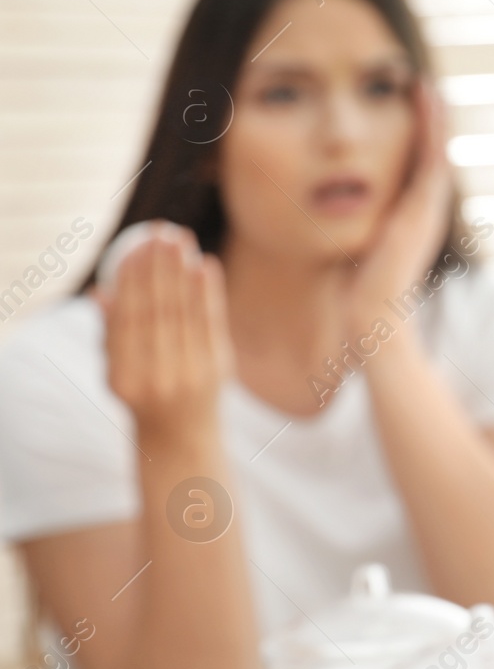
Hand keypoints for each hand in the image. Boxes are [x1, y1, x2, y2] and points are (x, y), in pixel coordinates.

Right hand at [99, 223, 233, 438]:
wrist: (181, 436)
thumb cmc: (142, 395)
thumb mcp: (115, 371)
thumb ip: (110, 334)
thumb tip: (99, 291)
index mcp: (124, 377)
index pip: (127, 320)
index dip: (130, 282)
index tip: (132, 250)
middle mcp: (158, 376)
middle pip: (158, 310)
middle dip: (158, 267)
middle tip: (159, 232)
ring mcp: (191, 373)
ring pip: (185, 312)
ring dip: (182, 270)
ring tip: (180, 238)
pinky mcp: (218, 368)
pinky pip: (212, 322)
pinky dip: (208, 292)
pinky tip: (205, 264)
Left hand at [342, 78, 453, 339]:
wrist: (370, 310)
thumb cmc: (356, 288)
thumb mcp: (355, 246)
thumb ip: (353, 227)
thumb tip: (327, 214)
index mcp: (411, 218)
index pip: (415, 168)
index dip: (414, 139)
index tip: (404, 110)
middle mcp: (425, 209)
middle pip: (431, 154)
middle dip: (429, 122)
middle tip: (420, 87)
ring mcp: (428, 206)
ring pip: (437, 149)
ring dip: (433, 115)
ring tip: (424, 85)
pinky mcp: (425, 204)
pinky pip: (433, 153)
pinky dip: (432, 124)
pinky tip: (424, 95)